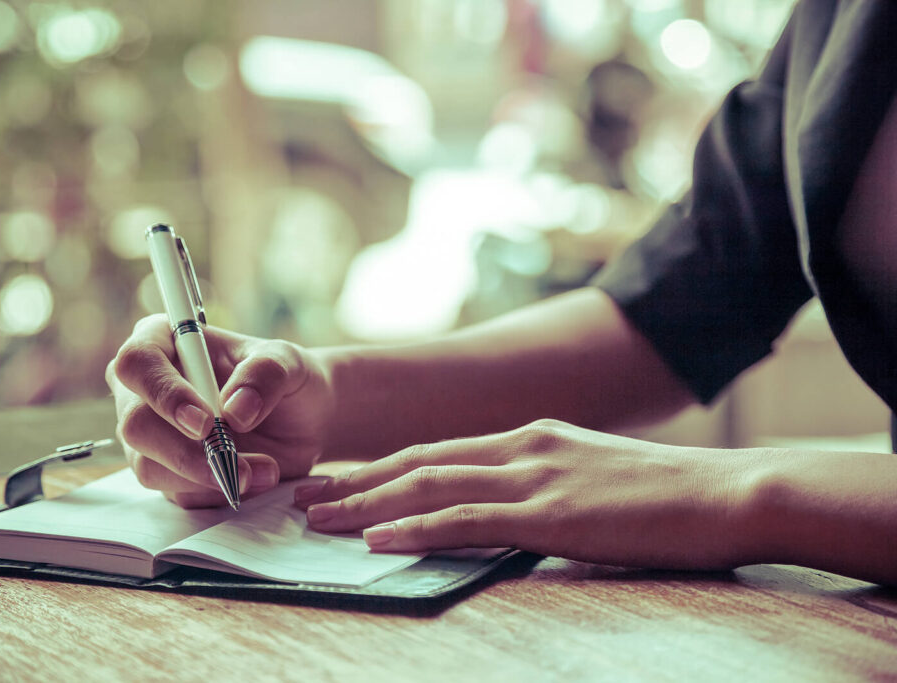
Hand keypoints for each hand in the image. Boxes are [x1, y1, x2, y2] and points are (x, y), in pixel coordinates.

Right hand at [107, 315, 333, 507]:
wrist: (305, 420)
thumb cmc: (286, 378)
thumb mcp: (288, 362)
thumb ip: (265, 374)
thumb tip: (234, 410)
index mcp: (163, 341)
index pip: (137, 362)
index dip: (164, 394)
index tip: (204, 423)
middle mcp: (146, 389)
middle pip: (135, 424)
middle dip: (186, 451)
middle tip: (235, 463)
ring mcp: (152, 434)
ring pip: (149, 466)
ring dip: (207, 477)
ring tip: (265, 471)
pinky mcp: (168, 471)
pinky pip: (177, 493)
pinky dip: (218, 492)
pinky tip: (256, 479)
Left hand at [294, 419, 763, 569]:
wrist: (726, 493)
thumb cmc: (664, 495)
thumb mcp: (591, 477)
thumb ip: (543, 486)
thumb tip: (507, 512)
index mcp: (529, 437)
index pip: (436, 450)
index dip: (381, 467)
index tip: (340, 482)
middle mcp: (521, 446)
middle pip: (418, 461)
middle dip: (355, 481)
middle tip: (305, 497)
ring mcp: (533, 476)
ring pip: (429, 484)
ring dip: (366, 503)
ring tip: (318, 518)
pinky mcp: (550, 512)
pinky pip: (466, 519)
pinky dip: (414, 527)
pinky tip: (377, 539)